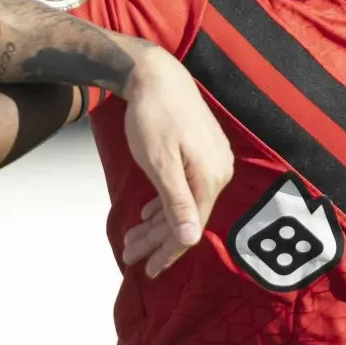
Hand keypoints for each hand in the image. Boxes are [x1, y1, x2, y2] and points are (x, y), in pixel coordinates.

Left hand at [118, 47, 232, 276]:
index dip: (168, 252)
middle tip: (128, 254)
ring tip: (132, 237)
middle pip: (186, 217)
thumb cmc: (153, 116)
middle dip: (156, 240)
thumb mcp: (160, 163)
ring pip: (183, 203)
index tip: (148, 270)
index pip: (189, 227)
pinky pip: (186, 187)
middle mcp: (217, 172)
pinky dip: (164, 202)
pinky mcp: (204, 152)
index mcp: (209, 178)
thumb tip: (190, 239)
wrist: (157, 74)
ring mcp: (212, 161)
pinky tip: (148, 213)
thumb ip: (176, 202)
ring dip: (157, 223)